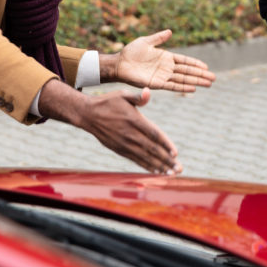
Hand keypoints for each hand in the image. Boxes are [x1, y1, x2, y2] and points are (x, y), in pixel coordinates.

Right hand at [39, 80, 182, 174]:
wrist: (87, 114)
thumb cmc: (108, 101)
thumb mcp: (123, 95)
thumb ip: (138, 97)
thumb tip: (148, 92)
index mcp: (134, 120)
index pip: (153, 134)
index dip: (165, 144)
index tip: (176, 153)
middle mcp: (130, 134)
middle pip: (151, 149)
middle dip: (166, 160)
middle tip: (179, 169)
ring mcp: (124, 143)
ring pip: (144, 157)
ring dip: (159, 166)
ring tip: (171, 173)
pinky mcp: (119, 149)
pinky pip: (135, 159)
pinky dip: (146, 166)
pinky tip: (156, 171)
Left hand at [110, 29, 215, 92]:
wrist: (119, 63)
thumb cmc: (131, 52)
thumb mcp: (146, 41)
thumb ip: (159, 38)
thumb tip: (170, 31)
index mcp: (166, 57)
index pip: (185, 61)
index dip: (195, 64)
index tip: (206, 67)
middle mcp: (167, 68)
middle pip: (187, 72)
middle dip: (200, 75)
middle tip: (213, 78)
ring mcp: (162, 76)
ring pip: (183, 79)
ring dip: (196, 82)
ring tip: (208, 84)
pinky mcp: (156, 84)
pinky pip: (172, 86)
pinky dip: (182, 87)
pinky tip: (193, 88)